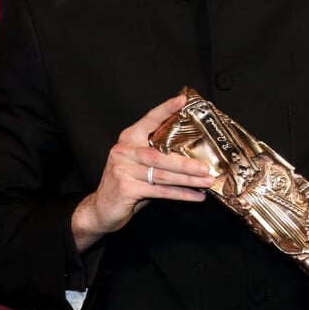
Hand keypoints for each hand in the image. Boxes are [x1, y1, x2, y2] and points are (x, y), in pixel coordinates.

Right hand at [71, 94, 214, 251]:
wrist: (100, 209)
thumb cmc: (125, 184)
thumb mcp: (138, 165)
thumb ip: (157, 157)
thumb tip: (191, 156)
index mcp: (129, 139)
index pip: (149, 120)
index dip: (166, 109)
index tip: (182, 100)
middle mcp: (124, 151)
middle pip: (160, 155)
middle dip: (186, 163)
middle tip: (207, 167)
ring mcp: (123, 169)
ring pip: (162, 175)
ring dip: (188, 180)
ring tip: (207, 181)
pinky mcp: (125, 188)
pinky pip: (160, 192)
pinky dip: (181, 194)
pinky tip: (196, 196)